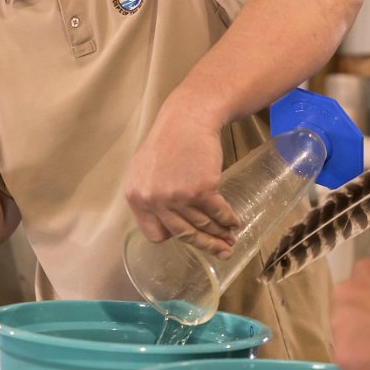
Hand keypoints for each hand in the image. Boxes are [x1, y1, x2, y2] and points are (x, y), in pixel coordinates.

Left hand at [123, 103, 238, 256]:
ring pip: (202, 224)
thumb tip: (169, 221)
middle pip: (182, 234)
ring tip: (231, 239)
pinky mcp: (201, 189)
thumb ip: (151, 196)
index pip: (154, 233)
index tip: (189, 236)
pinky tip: (234, 222)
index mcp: (136, 198)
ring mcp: (177, 196)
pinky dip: (228, 219)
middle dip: (205, 244)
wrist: (188, 118)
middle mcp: (153, 200)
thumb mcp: (146, 169)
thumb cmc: (169, 141)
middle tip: (221, 251)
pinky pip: (217, 212)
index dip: (174, 237)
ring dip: (220, 235)